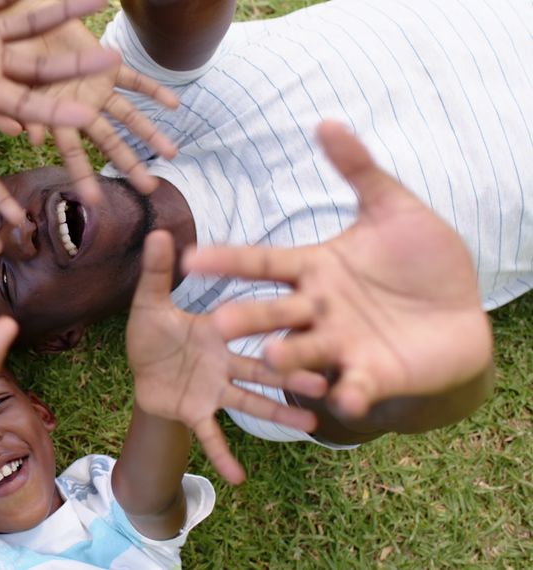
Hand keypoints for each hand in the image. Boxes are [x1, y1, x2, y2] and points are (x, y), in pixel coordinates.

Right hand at [0, 15, 179, 199]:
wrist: (25, 14)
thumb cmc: (7, 51)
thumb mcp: (4, 83)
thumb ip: (11, 112)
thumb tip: (35, 143)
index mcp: (56, 115)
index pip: (72, 152)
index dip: (82, 176)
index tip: (92, 202)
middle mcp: (80, 107)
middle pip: (108, 141)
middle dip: (128, 164)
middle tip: (148, 188)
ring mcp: (96, 88)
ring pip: (128, 116)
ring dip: (150, 134)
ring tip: (172, 154)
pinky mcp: (107, 66)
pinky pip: (135, 80)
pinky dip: (154, 90)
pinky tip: (174, 106)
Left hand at [126, 231, 325, 483]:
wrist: (136, 371)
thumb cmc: (152, 334)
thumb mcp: (150, 303)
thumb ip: (156, 273)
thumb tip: (158, 230)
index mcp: (220, 331)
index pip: (253, 326)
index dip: (279, 324)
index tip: (315, 317)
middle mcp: (226, 361)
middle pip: (263, 367)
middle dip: (294, 372)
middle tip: (330, 377)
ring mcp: (215, 390)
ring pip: (251, 401)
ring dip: (277, 412)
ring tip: (312, 423)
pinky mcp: (198, 413)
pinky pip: (212, 435)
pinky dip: (223, 455)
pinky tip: (238, 478)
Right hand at [184, 121, 493, 419]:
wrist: (463, 311)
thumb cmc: (422, 259)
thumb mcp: (392, 208)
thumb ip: (359, 170)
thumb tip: (326, 122)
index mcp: (314, 269)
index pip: (261, 263)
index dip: (227, 262)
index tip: (192, 260)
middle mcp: (318, 310)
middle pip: (274, 312)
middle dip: (247, 317)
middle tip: (218, 322)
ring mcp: (342, 346)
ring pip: (306, 352)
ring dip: (288, 355)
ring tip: (270, 355)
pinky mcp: (371, 376)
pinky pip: (355, 387)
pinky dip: (349, 394)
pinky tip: (343, 398)